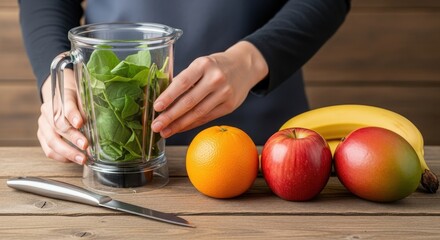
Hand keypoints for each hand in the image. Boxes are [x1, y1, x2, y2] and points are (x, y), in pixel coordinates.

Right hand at [38, 69, 87, 163]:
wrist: (63, 98)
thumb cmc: (78, 100)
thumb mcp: (85, 98)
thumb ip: (88, 109)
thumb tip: (98, 123)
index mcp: (60, 98)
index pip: (65, 106)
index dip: (72, 115)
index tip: (80, 123)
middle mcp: (48, 111)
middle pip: (58, 126)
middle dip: (72, 138)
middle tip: (85, 145)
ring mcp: (43, 125)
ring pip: (52, 141)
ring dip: (67, 152)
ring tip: (82, 159)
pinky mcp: (42, 136)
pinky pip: (49, 151)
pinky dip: (62, 157)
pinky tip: (74, 160)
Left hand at [151, 41, 267, 137]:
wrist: (244, 66)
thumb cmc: (216, 66)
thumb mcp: (200, 64)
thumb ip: (185, 79)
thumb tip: (164, 100)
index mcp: (204, 64)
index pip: (183, 82)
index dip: (168, 96)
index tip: (156, 107)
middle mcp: (216, 79)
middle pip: (189, 101)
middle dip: (170, 116)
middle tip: (156, 126)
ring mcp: (224, 93)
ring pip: (198, 113)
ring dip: (179, 125)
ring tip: (165, 131)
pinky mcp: (229, 106)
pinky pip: (206, 118)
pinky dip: (191, 124)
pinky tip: (179, 128)